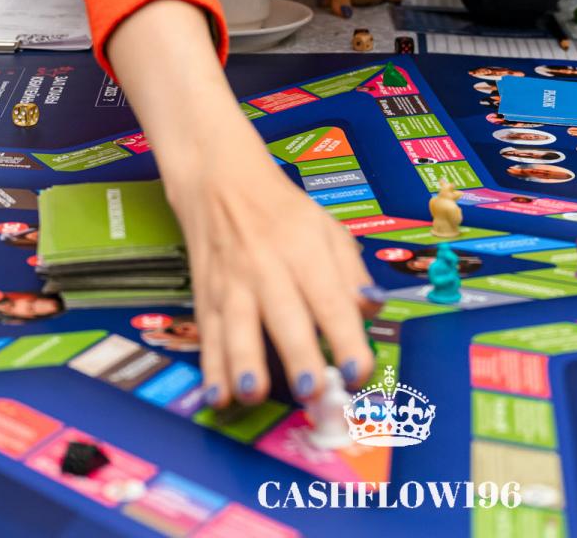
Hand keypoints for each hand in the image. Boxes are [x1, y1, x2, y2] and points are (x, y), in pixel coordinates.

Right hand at [161, 124, 375, 407]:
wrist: (219, 182)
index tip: (358, 371)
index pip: (330, 298)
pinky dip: (210, 368)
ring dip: (244, 362)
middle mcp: (267, 267)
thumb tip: (372, 309)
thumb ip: (351, 272)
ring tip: (252, 394)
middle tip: (312, 392)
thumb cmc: (283, 213)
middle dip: (297, 354)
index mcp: (305, 249)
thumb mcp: (327, 229)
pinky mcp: (204, 297)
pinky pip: (208, 336)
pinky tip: (216, 396)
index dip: (345, 337)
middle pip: (284, 315)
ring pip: (237, 326)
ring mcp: (231, 284)